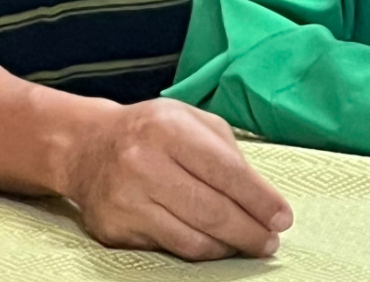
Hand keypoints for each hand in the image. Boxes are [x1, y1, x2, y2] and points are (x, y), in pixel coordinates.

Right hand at [64, 98, 292, 260]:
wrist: (87, 147)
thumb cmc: (151, 131)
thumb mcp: (189, 119)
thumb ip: (225, 149)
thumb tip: (260, 194)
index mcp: (169, 126)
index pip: (225, 169)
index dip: (258, 198)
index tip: (282, 217)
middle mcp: (144, 162)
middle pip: (211, 209)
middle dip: (249, 230)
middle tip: (271, 241)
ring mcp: (127, 199)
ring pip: (193, 236)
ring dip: (229, 246)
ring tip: (250, 244)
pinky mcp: (116, 229)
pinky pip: (171, 248)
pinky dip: (202, 251)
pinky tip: (217, 245)